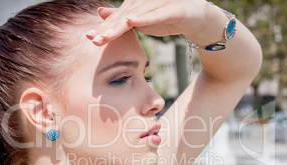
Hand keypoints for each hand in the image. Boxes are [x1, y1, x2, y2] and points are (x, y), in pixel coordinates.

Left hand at [86, 0, 208, 45]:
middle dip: (108, 28)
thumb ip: (121, 17)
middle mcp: (144, 2)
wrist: (196, 17)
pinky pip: (156, 13)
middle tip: (93, 38)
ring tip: (107, 34)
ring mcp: (158, 4)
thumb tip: (101, 12)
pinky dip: (144, 18)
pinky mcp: (173, 9)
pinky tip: (132, 21)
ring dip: (121, 25)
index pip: (117, 18)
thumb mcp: (141, 20)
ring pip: (136, 15)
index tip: (89, 36)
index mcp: (136, 5)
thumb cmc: (167, 16)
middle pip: (123, 16)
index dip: (104, 27)